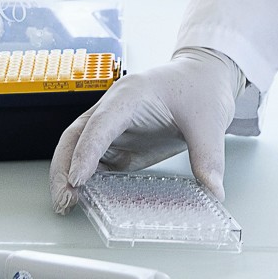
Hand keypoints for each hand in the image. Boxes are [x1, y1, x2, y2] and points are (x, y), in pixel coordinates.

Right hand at [50, 49, 242, 213]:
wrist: (206, 74)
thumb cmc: (201, 86)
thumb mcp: (211, 120)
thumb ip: (208, 155)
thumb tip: (213, 190)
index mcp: (132, 94)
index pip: (101, 124)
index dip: (86, 152)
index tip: (78, 179)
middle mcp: (115, 108)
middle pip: (77, 136)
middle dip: (64, 168)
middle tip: (64, 200)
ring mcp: (115, 125)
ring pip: (79, 148)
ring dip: (69, 175)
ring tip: (67, 204)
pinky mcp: (121, 141)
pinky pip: (97, 160)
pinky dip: (86, 179)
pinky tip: (85, 198)